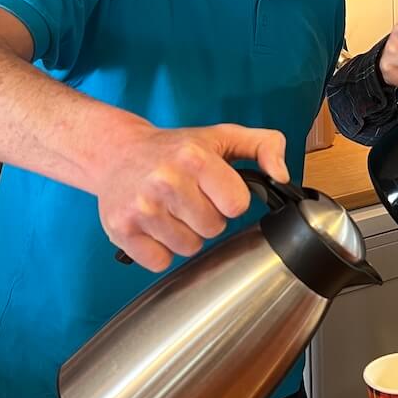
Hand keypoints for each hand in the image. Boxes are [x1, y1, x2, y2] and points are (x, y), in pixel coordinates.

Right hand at [93, 122, 288, 272]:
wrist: (116, 152)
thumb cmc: (175, 148)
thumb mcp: (223, 136)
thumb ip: (265, 145)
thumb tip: (282, 175)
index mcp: (194, 157)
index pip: (237, 205)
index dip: (231, 200)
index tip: (216, 188)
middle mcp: (166, 181)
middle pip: (213, 229)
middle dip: (207, 217)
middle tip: (190, 198)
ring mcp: (141, 208)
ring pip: (188, 248)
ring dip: (185, 234)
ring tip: (172, 210)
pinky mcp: (121, 230)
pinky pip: (160, 262)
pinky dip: (160, 250)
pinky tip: (154, 225)